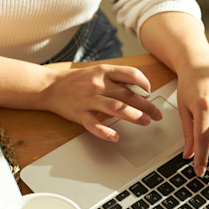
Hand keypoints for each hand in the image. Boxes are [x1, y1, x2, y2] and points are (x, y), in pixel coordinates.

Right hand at [44, 64, 161, 140]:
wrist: (51, 87)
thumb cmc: (79, 81)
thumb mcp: (99, 73)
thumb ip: (118, 80)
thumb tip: (141, 90)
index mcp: (105, 72)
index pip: (131, 74)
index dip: (145, 84)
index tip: (150, 93)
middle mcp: (98, 84)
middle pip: (128, 95)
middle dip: (146, 105)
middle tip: (157, 114)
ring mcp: (89, 99)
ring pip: (115, 107)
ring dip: (133, 115)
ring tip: (145, 122)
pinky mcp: (80, 114)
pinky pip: (94, 124)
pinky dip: (105, 131)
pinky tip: (115, 136)